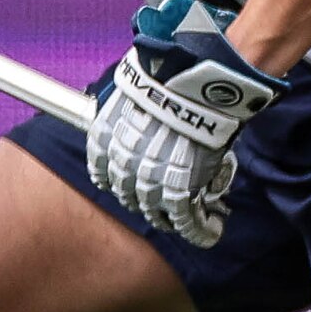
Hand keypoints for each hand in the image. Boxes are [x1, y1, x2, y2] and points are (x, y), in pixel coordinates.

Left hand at [86, 0, 278, 249]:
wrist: (194, 85)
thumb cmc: (170, 79)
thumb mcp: (137, 89)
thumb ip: (135, 108)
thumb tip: (148, 109)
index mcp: (106, 135)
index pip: (101, 167)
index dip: (111, 179)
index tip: (117, 184)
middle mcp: (123, 159)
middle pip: (127, 192)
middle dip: (141, 200)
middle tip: (157, 203)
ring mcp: (150, 176)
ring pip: (153, 209)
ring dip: (168, 218)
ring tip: (183, 220)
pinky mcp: (181, 188)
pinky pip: (185, 218)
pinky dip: (197, 229)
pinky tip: (209, 232)